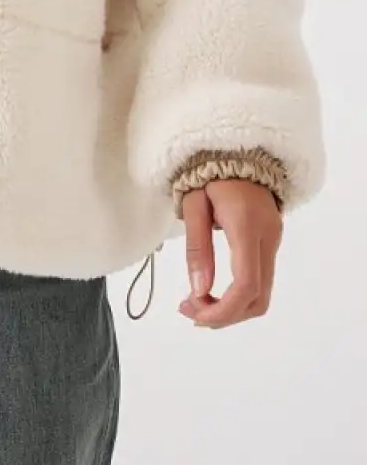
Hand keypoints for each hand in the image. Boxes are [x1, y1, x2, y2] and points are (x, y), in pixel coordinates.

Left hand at [177, 178, 282, 328]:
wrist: (235, 149)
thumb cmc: (208, 173)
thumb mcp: (193, 205)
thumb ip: (197, 248)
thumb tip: (199, 290)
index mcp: (247, 227)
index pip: (246, 284)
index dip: (223, 309)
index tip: (195, 314)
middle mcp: (268, 238)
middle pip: (259, 298)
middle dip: (225, 315)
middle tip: (190, 311)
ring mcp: (274, 240)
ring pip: (262, 293)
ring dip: (231, 308)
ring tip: (196, 303)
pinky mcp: (271, 241)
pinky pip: (260, 279)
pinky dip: (239, 295)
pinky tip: (213, 292)